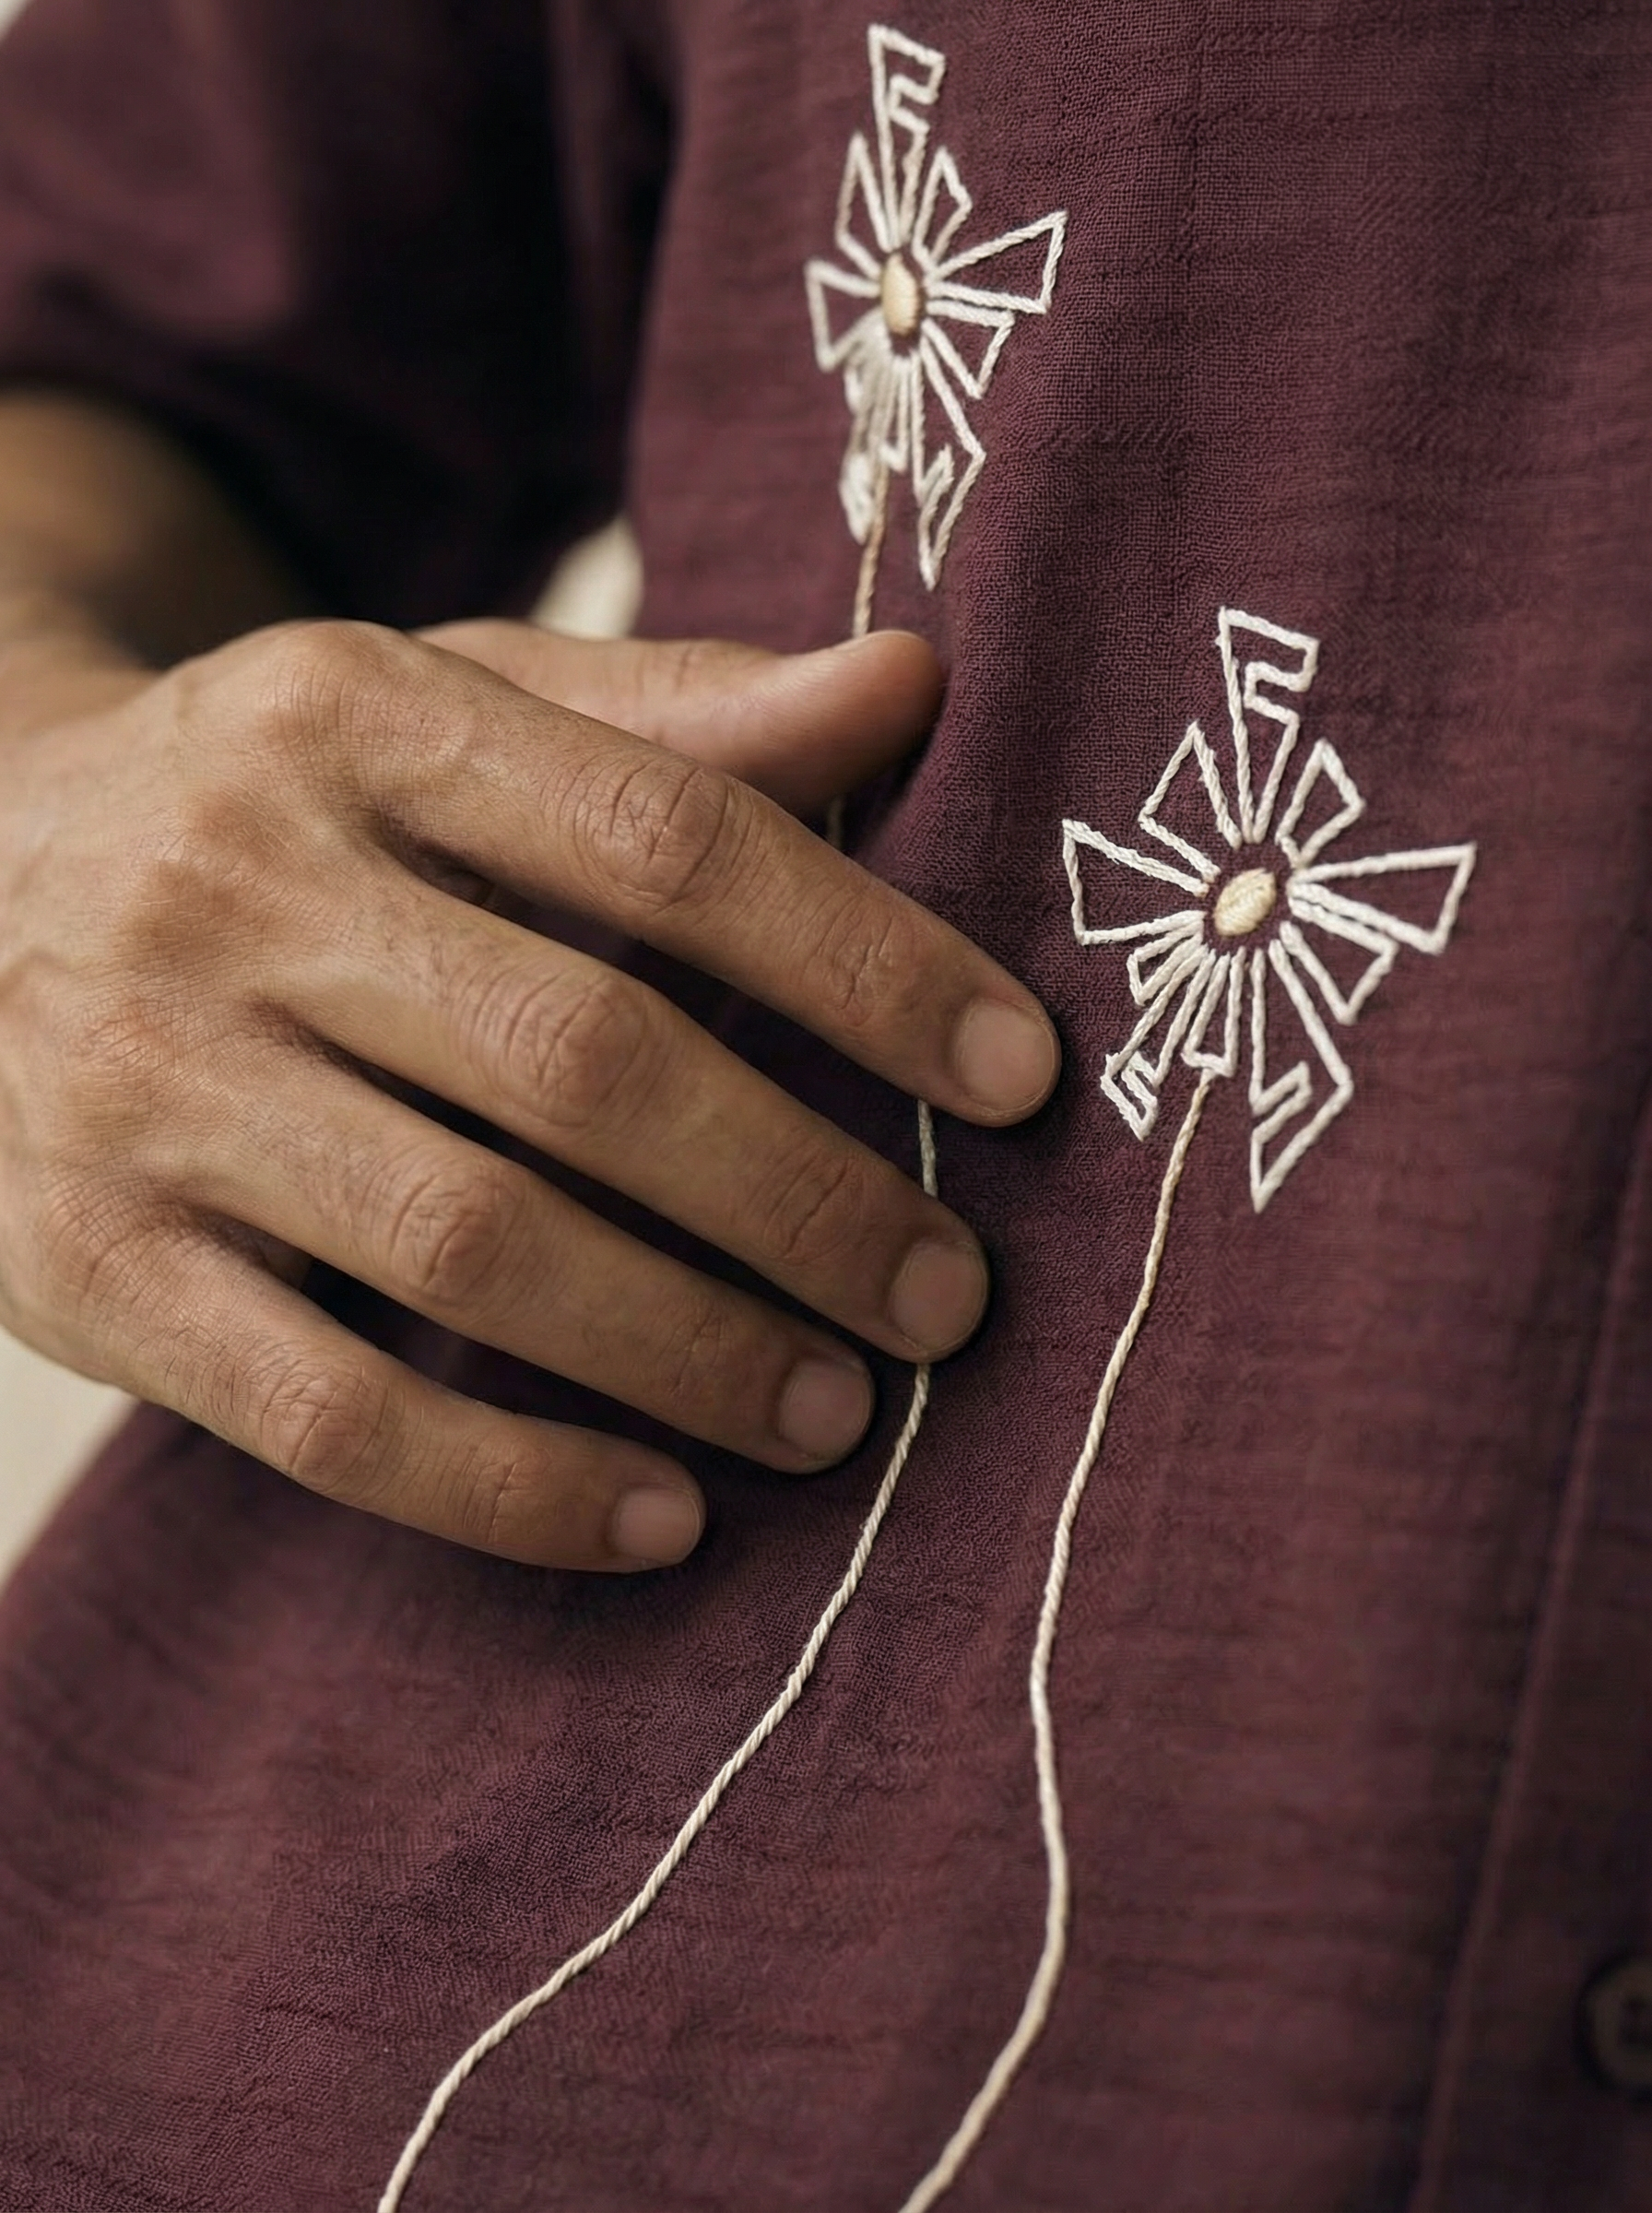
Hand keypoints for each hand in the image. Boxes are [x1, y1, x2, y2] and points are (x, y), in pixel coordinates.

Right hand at [0, 616, 1057, 1569]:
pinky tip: (661, 1518)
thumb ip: (669, 721)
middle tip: (950, 1297)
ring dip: (690, 1350)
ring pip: (470, 1248)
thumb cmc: (271, 813)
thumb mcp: (439, 715)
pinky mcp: (83, 1269)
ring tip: (841, 1412)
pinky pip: (326, 1413)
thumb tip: (913, 685)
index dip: (866, 965)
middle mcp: (230, 888)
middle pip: (586, 1060)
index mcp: (349, 719)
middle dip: (803, 1197)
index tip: (1020, 1080)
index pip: (666, 840)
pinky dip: (511, 1485)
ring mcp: (138, 1086)